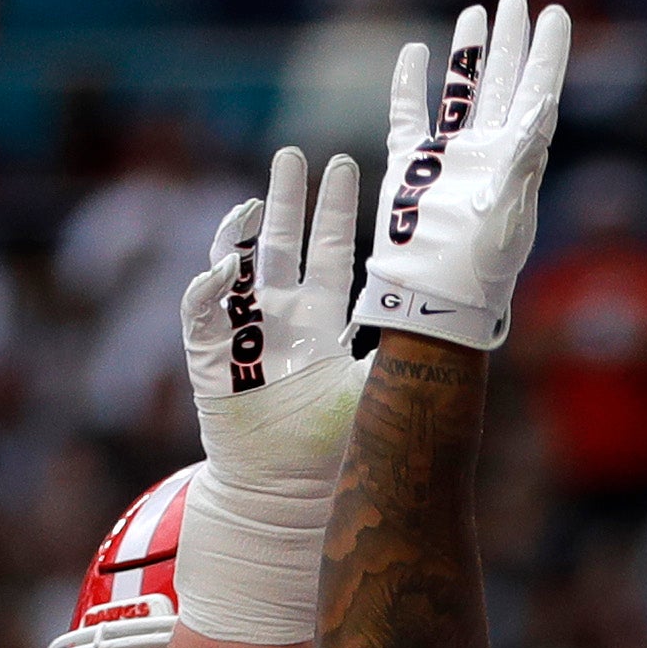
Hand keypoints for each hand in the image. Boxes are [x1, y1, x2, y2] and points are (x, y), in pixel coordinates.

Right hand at [184, 144, 365, 471]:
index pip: (329, 252)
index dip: (334, 210)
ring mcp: (242, 333)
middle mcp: (281, 317)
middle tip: (293, 154)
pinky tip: (226, 267)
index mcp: (321, 318)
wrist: (284, 493)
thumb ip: (394, 345)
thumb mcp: (373, 385)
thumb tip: (445, 306)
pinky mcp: (208, 356)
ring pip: (237, 266)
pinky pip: (201, 310)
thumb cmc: (331, 446)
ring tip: (251, 201)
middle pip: (281, 244)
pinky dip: (209, 286)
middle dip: (286, 199)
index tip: (344, 164)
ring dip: (240, 231)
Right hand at [355, 0, 571, 351]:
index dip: (548, 52)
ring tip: (477, 14)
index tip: (555, 13)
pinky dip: (410, 86)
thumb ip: (525, 154)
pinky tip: (414, 54)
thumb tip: (543, 104)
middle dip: (511, 41)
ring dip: (470, 54)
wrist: (433, 300)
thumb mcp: (510, 209)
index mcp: (518, 159)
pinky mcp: (409, 169)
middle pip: (503, 82)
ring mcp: (447, 158)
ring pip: (462, 93)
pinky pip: (409, 118)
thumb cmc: (479, 265)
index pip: (537, 92)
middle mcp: (487, 152)